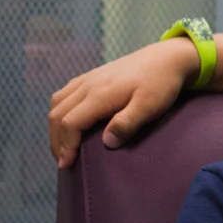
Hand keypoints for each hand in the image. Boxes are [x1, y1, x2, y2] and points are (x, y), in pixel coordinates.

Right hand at [48, 37, 196, 167]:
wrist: (167, 57)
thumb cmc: (161, 83)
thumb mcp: (150, 106)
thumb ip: (127, 123)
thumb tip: (107, 142)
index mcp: (99, 94)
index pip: (70, 122)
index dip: (66, 145)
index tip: (68, 165)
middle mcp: (88, 85)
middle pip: (58, 114)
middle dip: (57, 141)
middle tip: (64, 162)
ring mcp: (88, 79)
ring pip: (57, 103)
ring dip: (55, 127)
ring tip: (63, 147)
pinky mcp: (92, 76)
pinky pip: (64, 94)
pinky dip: (59, 112)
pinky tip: (67, 124)